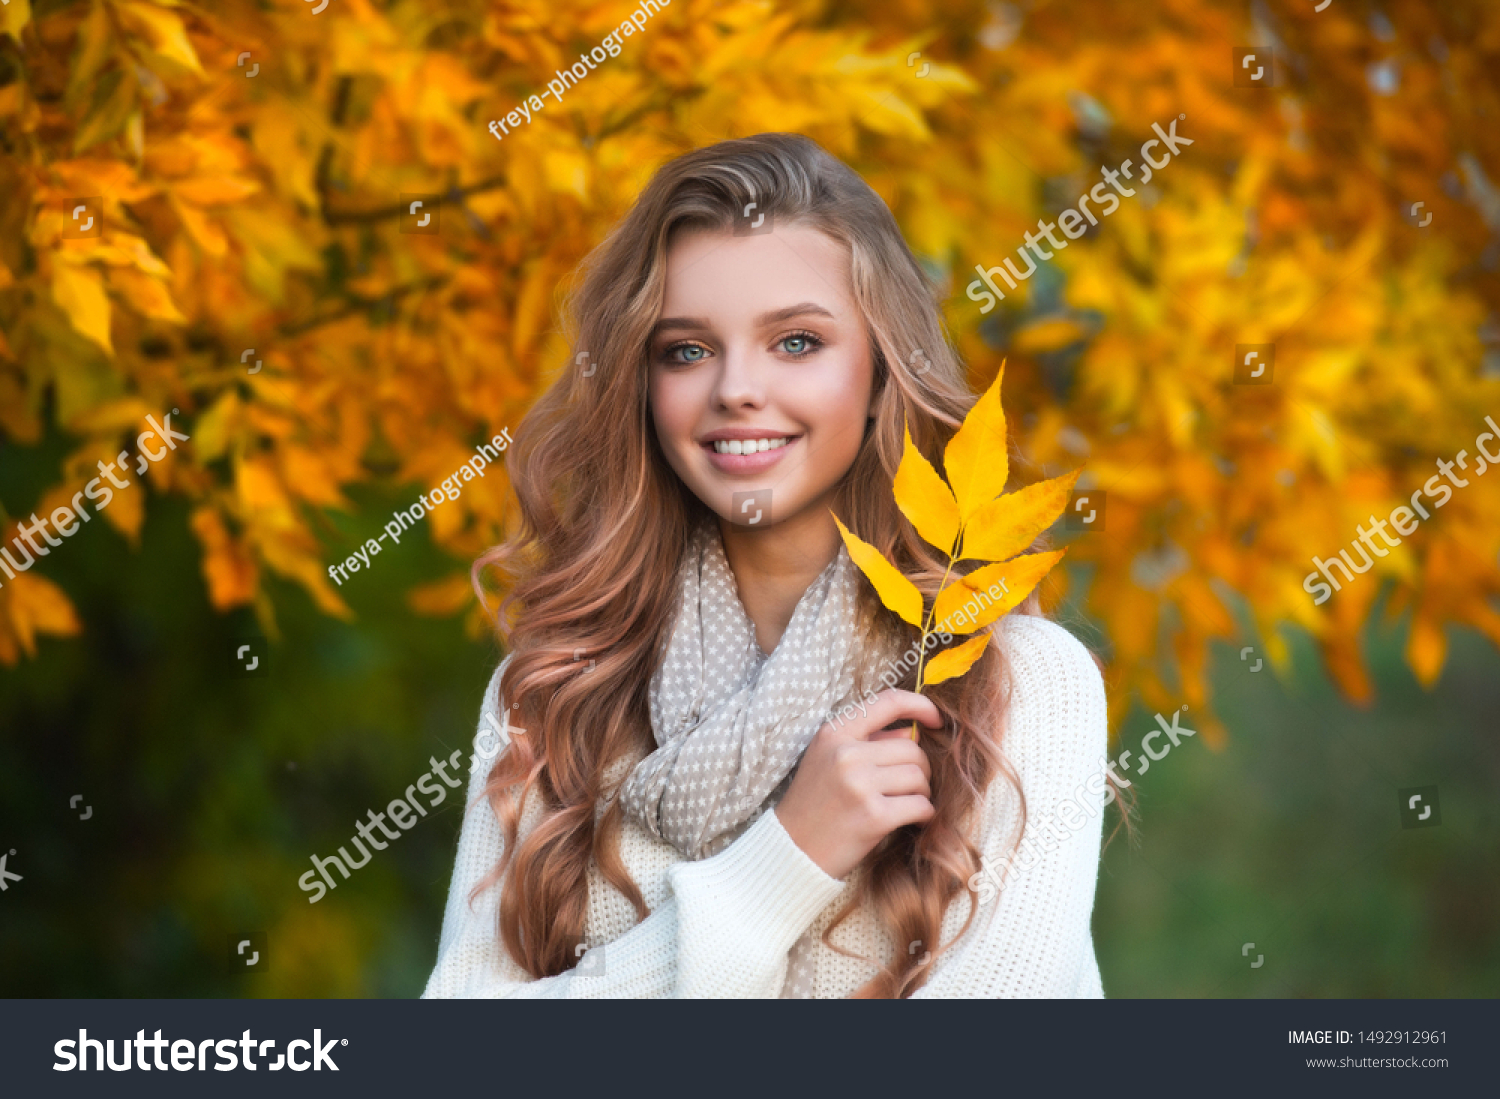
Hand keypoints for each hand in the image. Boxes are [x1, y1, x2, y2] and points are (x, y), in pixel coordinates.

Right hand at [774, 690, 940, 880]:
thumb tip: (912, 731)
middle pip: (911, 749)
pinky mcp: (874, 816)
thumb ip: (869, 741)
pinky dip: (925, 814)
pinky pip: (921, 806)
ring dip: (922, 793)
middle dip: (920, 769)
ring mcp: (860, 784)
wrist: (792, 850)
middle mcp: (846, 754)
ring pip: (919, 777)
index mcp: (834, 733)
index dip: (920, 705)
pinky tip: (915, 820)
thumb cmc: (813, 804)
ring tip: (909, 804)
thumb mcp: (828, 761)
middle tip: (911, 787)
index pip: (888, 702)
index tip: (936, 719)